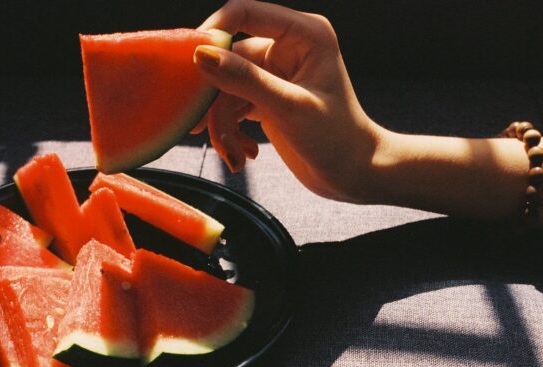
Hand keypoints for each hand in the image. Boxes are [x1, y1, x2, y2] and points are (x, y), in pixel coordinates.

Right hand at [193, 0, 385, 201]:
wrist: (352, 175)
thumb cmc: (336, 139)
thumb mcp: (288, 108)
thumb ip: (244, 80)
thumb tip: (201, 56)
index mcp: (303, 34)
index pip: (245, 13)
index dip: (213, 32)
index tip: (190, 63)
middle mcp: (287, 47)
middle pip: (228, 59)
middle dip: (217, 99)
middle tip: (201, 129)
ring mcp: (274, 73)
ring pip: (225, 87)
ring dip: (223, 124)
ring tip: (234, 155)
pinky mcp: (264, 96)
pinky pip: (231, 105)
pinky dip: (231, 131)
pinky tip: (244, 153)